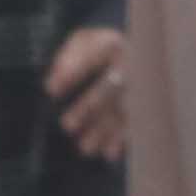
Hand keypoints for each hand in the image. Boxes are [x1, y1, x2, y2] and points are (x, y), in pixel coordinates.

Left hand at [46, 24, 131, 161]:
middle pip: (110, 87)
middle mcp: (130, 65)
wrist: (131, 49)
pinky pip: (135, 123)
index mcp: (113, 44)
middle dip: (89, 106)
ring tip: (84, 148)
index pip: (92, 57)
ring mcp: (140, 86)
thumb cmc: (99, 48)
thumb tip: (55, 78)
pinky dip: (122, 139)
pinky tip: (109, 153)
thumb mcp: (82, 41)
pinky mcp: (144, 105)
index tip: (50, 89)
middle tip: (67, 125)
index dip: (72, 72)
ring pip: (123, 109)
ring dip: (104, 130)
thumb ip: (69, 56)